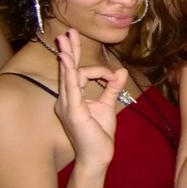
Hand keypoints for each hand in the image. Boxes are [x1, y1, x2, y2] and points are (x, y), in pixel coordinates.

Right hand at [54, 28, 124, 169]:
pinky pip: (71, 88)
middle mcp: (66, 99)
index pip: (76, 72)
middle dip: (68, 50)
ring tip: (66, 40)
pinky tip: (67, 60)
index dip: (90, 64)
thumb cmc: (99, 133)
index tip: (113, 74)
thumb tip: (120, 71)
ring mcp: (67, 104)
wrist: (98, 155)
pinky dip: (70, 73)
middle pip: (67, 69)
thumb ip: (112, 88)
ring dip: (68, 56)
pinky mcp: (72, 111)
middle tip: (67, 32)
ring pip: (69, 74)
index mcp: (73, 97)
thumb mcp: (108, 105)